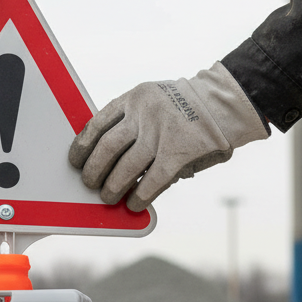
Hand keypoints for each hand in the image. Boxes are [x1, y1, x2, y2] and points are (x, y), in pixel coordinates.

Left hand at [68, 62, 268, 211]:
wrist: (225, 102)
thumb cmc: (182, 108)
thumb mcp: (151, 102)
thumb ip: (129, 122)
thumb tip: (101, 158)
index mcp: (134, 98)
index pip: (96, 124)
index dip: (81, 147)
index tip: (75, 161)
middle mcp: (145, 114)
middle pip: (106, 148)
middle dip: (93, 171)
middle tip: (89, 183)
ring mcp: (162, 133)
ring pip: (125, 168)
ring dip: (112, 187)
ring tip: (108, 196)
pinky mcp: (179, 153)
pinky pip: (151, 181)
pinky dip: (139, 196)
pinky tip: (134, 203)